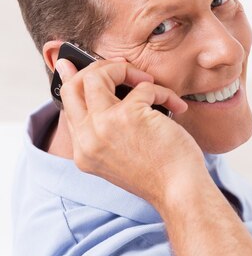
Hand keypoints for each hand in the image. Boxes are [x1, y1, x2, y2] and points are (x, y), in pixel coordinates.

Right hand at [56, 57, 206, 207]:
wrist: (179, 191)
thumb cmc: (162, 172)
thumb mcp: (124, 154)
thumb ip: (110, 128)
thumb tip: (109, 94)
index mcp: (84, 151)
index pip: (67, 107)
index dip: (72, 82)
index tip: (71, 64)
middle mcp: (87, 138)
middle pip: (74, 86)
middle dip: (99, 69)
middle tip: (124, 68)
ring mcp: (104, 126)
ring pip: (97, 76)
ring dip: (126, 71)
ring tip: (149, 83)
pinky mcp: (128, 115)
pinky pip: (143, 87)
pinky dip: (163, 92)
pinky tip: (176, 106)